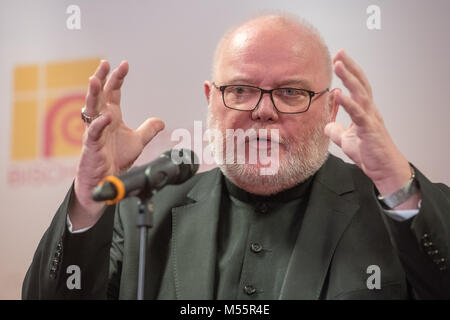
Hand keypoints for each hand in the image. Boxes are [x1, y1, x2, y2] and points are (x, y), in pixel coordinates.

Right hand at [70, 60, 164, 228]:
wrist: (106, 180)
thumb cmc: (116, 159)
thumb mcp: (138, 142)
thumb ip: (148, 130)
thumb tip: (161, 121)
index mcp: (111, 116)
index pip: (113, 93)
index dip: (118, 79)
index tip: (124, 65)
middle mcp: (101, 120)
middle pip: (100, 95)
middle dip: (102, 78)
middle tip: (104, 63)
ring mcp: (95, 132)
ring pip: (91, 109)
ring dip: (93, 94)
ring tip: (95, 79)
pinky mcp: (92, 146)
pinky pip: (94, 133)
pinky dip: (99, 124)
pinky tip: (106, 116)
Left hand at [324, 50, 417, 207]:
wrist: (383, 169)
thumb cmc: (369, 154)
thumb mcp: (346, 140)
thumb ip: (336, 130)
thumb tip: (326, 125)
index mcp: (365, 111)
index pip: (357, 86)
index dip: (349, 72)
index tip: (339, 59)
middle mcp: (369, 111)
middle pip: (360, 84)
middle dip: (350, 67)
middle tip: (339, 53)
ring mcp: (370, 119)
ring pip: (360, 94)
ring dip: (349, 78)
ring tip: (339, 65)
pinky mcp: (369, 129)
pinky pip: (358, 114)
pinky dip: (348, 103)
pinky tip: (338, 95)